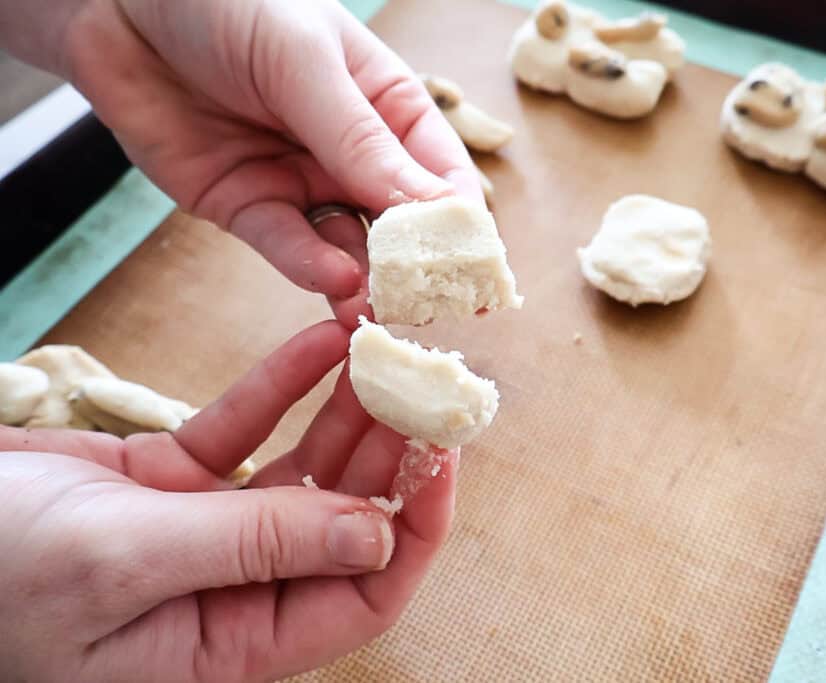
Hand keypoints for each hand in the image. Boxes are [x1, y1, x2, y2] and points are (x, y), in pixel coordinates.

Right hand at [0, 321, 457, 681]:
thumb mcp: (128, 560)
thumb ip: (256, 545)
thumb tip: (376, 534)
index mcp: (232, 641)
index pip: (363, 593)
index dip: (414, 526)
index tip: (442, 454)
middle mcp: (233, 588)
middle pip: (344, 517)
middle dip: (388, 450)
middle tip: (423, 379)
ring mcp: (205, 528)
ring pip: (304, 466)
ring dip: (346, 409)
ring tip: (385, 348)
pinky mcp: (173, 479)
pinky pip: (245, 426)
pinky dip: (280, 384)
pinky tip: (321, 342)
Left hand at [61, 0, 479, 325]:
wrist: (119, 5)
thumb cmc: (229, 6)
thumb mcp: (306, 64)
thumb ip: (362, 141)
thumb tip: (434, 211)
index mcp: (388, 109)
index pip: (441, 176)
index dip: (463, 226)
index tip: (480, 271)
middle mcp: (353, 154)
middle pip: (401, 224)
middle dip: (417, 267)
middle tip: (433, 308)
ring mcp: (302, 183)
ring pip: (348, 246)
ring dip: (366, 281)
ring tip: (379, 311)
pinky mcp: (250, 207)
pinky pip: (286, 245)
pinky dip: (309, 266)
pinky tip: (334, 281)